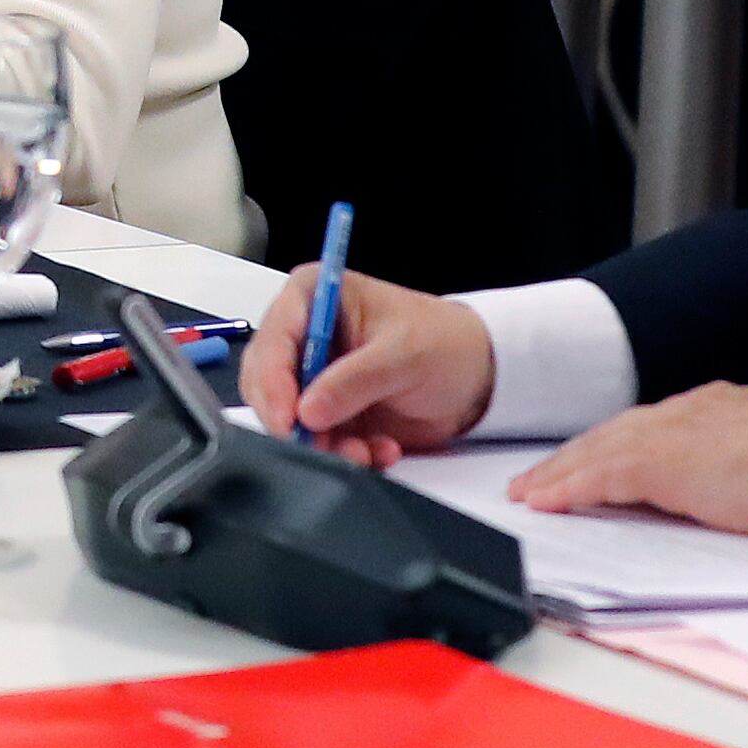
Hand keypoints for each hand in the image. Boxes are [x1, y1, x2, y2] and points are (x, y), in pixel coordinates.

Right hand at [244, 268, 497, 466]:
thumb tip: (307, 410)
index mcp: (314, 295)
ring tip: (365, 452)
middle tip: (321, 445)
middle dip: (294, 419)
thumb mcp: (403, 354)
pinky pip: (317, 439)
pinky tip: (379, 450)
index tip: (288, 417)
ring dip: (325, 443)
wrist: (479, 377)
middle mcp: (306, 333)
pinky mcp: (330, 409)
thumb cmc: (445, 343)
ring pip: (289, 417)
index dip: (273, 380)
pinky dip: (344, 451)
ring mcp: (316, 374)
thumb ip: (354, 380)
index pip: (274, 337)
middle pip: (269, 381)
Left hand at [510, 384, 747, 539]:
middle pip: (611, 434)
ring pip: (598, 451)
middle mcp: (685, 413)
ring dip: (559, 473)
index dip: (610, 447)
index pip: (646, 429)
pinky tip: (547, 501)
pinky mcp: (662, 462)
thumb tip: (724, 487)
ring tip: (529, 493)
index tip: (587, 463)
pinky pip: (601, 475)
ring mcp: (672, 434)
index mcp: (712, 409)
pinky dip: (570, 487)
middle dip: (572, 457)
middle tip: (537, 478)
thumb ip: (735, 465)